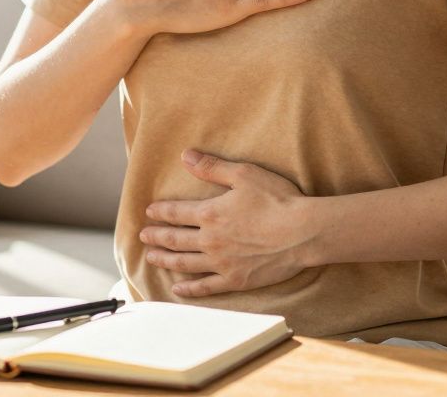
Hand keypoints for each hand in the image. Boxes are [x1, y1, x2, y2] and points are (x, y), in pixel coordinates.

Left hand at [140, 149, 315, 296]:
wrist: (303, 232)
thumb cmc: (277, 200)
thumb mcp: (244, 174)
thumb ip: (212, 167)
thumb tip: (186, 156)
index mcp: (210, 214)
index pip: (176, 213)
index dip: (160, 212)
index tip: (149, 213)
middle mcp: (210, 241)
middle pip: (175, 239)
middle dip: (157, 237)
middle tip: (143, 236)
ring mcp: (221, 263)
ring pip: (184, 263)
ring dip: (165, 260)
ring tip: (152, 258)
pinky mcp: (236, 280)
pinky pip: (206, 287)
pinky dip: (189, 289)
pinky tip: (177, 290)